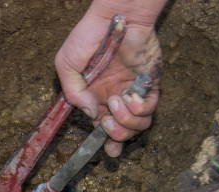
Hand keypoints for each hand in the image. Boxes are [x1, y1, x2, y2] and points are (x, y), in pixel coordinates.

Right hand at [55, 5, 163, 156]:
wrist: (115, 14)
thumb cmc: (88, 36)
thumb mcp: (67, 64)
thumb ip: (73, 93)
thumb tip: (91, 115)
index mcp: (96, 98)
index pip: (104, 129)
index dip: (108, 143)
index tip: (107, 149)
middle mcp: (116, 98)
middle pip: (123, 133)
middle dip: (116, 134)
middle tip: (108, 121)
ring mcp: (133, 92)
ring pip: (138, 125)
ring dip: (127, 121)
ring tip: (117, 101)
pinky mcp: (149, 83)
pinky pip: (151, 108)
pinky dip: (141, 108)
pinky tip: (130, 96)